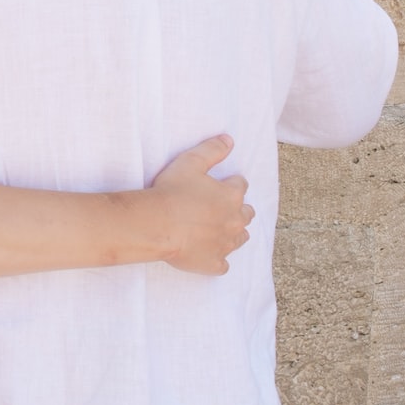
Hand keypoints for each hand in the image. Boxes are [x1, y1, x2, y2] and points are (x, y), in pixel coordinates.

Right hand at [148, 134, 253, 274]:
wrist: (158, 224)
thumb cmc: (172, 191)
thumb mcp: (190, 162)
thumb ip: (212, 149)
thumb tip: (228, 139)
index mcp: (231, 195)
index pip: (240, 186)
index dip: (231, 184)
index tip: (222, 184)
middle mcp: (234, 220)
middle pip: (246, 214)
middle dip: (239, 209)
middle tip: (222, 208)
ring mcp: (225, 244)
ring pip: (240, 239)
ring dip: (234, 233)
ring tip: (221, 230)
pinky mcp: (214, 263)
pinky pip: (222, 265)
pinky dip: (218, 260)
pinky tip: (209, 255)